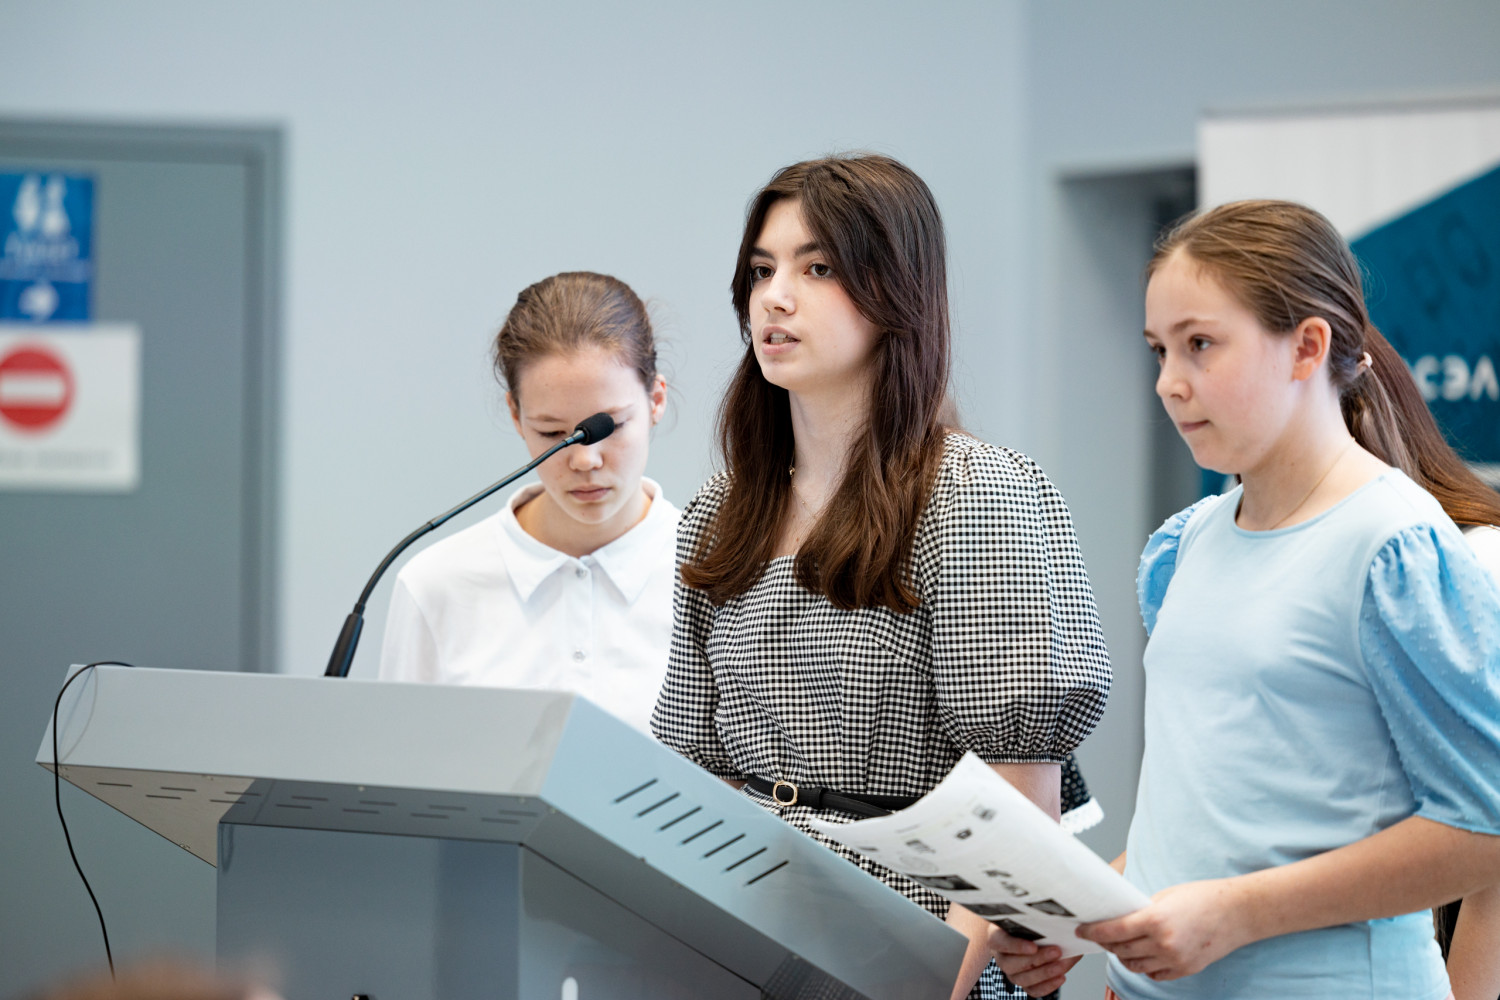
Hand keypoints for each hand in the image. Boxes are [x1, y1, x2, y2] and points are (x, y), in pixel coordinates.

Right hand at [986, 925, 1080, 996]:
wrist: (1042, 934)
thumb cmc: (1035, 923)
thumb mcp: (1035, 916)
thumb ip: (1044, 920)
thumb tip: (1066, 929)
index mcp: (997, 935)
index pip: (999, 942)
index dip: (1015, 946)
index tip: (1034, 946)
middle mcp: (1001, 955)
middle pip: (1010, 964)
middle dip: (1036, 960)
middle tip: (1056, 951)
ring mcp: (1011, 972)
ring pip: (1021, 979)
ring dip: (1044, 973)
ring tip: (1061, 965)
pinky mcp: (1024, 983)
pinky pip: (1032, 990)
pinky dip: (1048, 986)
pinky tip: (1060, 977)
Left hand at [1078, 878, 1250, 980]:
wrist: (1237, 912)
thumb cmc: (1203, 898)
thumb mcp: (1165, 896)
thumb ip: (1141, 910)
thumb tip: (1119, 917)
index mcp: (1156, 920)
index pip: (1114, 931)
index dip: (1094, 932)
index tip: (1082, 930)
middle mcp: (1163, 943)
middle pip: (1121, 950)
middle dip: (1106, 943)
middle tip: (1099, 935)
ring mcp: (1175, 960)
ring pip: (1135, 966)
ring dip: (1123, 956)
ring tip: (1119, 945)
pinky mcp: (1185, 970)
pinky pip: (1155, 975)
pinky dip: (1144, 967)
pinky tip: (1143, 955)